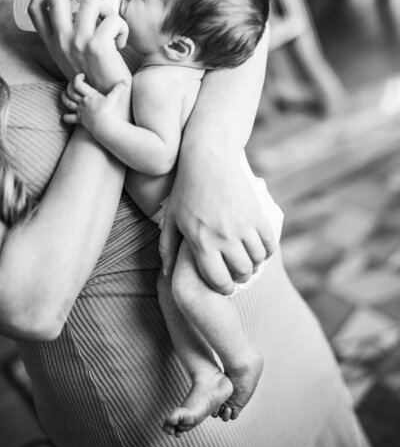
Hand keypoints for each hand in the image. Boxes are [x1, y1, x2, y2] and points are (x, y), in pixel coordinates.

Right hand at [28, 0, 130, 91]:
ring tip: (112, 26)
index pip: (36, 4)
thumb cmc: (95, 78)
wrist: (105, 103)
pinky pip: (113, 19)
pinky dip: (122, 28)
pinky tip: (120, 44)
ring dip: (107, 8)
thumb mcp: (72, 55)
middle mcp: (61, 40)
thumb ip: (69, 34)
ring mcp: (78, 42)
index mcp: (52, 42)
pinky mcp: (98, 46)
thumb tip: (80, 7)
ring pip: (90, 2)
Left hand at [62, 73, 129, 129]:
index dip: (77, 78)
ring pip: (68, 103)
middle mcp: (82, 102)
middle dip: (69, 86)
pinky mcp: (81, 120)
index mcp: (89, 95)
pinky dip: (67, 117)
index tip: (81, 75)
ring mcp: (80, 111)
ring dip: (64, 98)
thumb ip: (119, 88)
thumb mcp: (114, 98)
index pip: (78, 83)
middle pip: (71, 92)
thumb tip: (126, 80)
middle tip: (72, 83)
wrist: (103, 125)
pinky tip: (64, 117)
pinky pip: (71, 118)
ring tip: (63, 94)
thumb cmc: (108, 111)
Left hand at [159, 149, 277, 294]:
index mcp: (201, 242)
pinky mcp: (257, 214)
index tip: (223, 284)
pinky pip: (270, 244)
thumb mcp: (171, 219)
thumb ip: (168, 249)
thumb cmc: (185, 190)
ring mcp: (243, 226)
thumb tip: (167, 275)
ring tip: (245, 259)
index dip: (222, 288)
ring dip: (253, 264)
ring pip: (257, 260)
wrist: (208, 159)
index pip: (219, 281)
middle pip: (241, 273)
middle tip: (234, 272)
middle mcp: (223, 237)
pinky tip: (257, 247)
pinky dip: (266, 251)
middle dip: (238, 277)